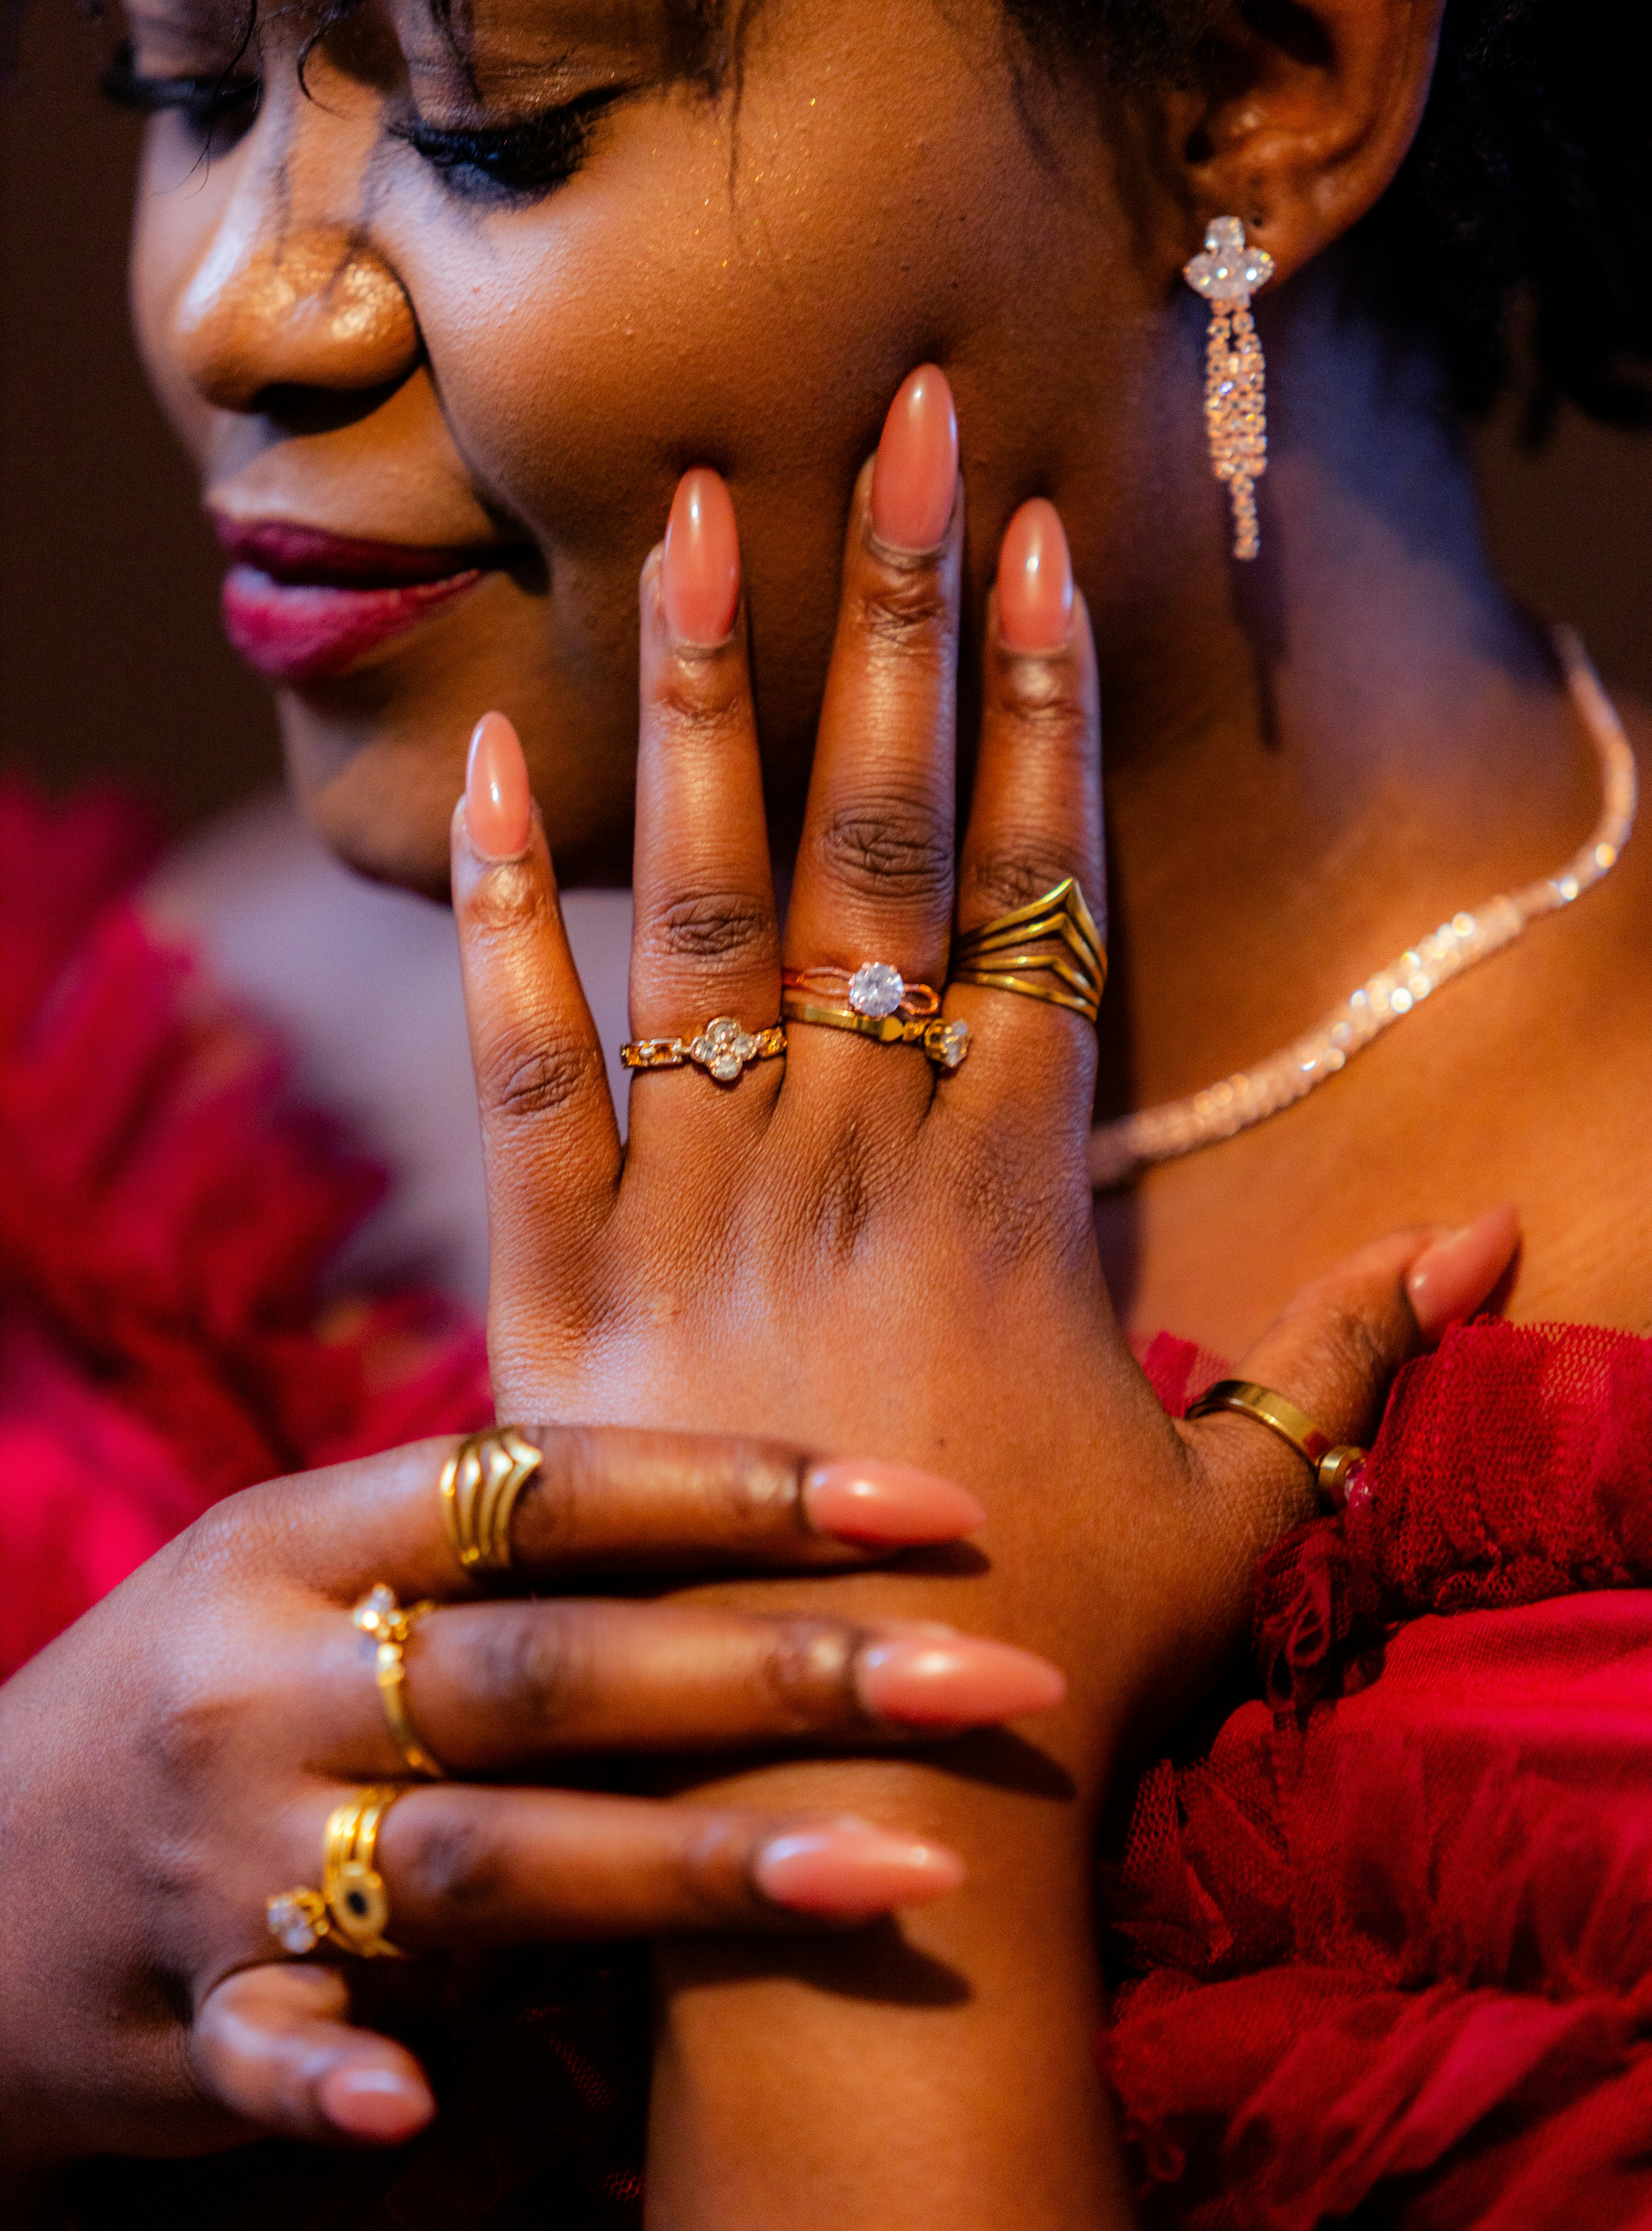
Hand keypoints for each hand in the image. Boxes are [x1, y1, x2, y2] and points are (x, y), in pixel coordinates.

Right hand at [0, 1419, 1053, 2191]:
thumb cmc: (219, 1696)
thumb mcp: (310, 1578)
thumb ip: (503, 1563)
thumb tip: (765, 1525)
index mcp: (304, 1539)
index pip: (554, 1486)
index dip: (746, 1487)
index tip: (933, 1507)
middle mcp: (270, 1680)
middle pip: (558, 1670)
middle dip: (786, 1668)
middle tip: (990, 1677)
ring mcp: (224, 1854)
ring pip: (484, 1856)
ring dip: (693, 1867)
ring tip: (900, 1871)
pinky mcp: (182, 2015)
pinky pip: (268, 2052)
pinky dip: (338, 2079)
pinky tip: (427, 2115)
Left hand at [446, 365, 1518, 2230]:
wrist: (850, 1804)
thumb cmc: (1057, 1657)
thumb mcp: (1241, 1512)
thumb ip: (1358, 1363)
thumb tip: (1497, 1238)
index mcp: (1013, 1191)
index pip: (1039, 893)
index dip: (1048, 708)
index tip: (1043, 543)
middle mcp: (856, 1157)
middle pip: (884, 841)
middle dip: (897, 621)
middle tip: (890, 426)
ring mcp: (704, 1209)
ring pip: (704, 906)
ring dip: (700, 699)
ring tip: (683, 514)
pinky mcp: (564, 1283)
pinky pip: (523, 1064)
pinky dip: (499, 913)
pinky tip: (490, 757)